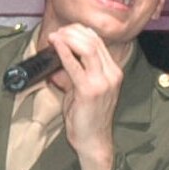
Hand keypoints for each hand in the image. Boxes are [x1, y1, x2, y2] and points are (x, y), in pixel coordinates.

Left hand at [47, 23, 124, 169]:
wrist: (93, 139)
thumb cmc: (87, 117)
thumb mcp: (81, 90)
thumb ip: (73, 75)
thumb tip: (57, 64)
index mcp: (113, 71)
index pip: (98, 42)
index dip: (80, 31)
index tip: (65, 30)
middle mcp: (112, 73)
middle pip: (94, 41)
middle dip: (74, 31)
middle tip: (58, 31)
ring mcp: (103, 81)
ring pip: (88, 48)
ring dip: (69, 38)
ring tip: (55, 36)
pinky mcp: (90, 90)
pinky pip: (75, 66)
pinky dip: (64, 53)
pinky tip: (56, 46)